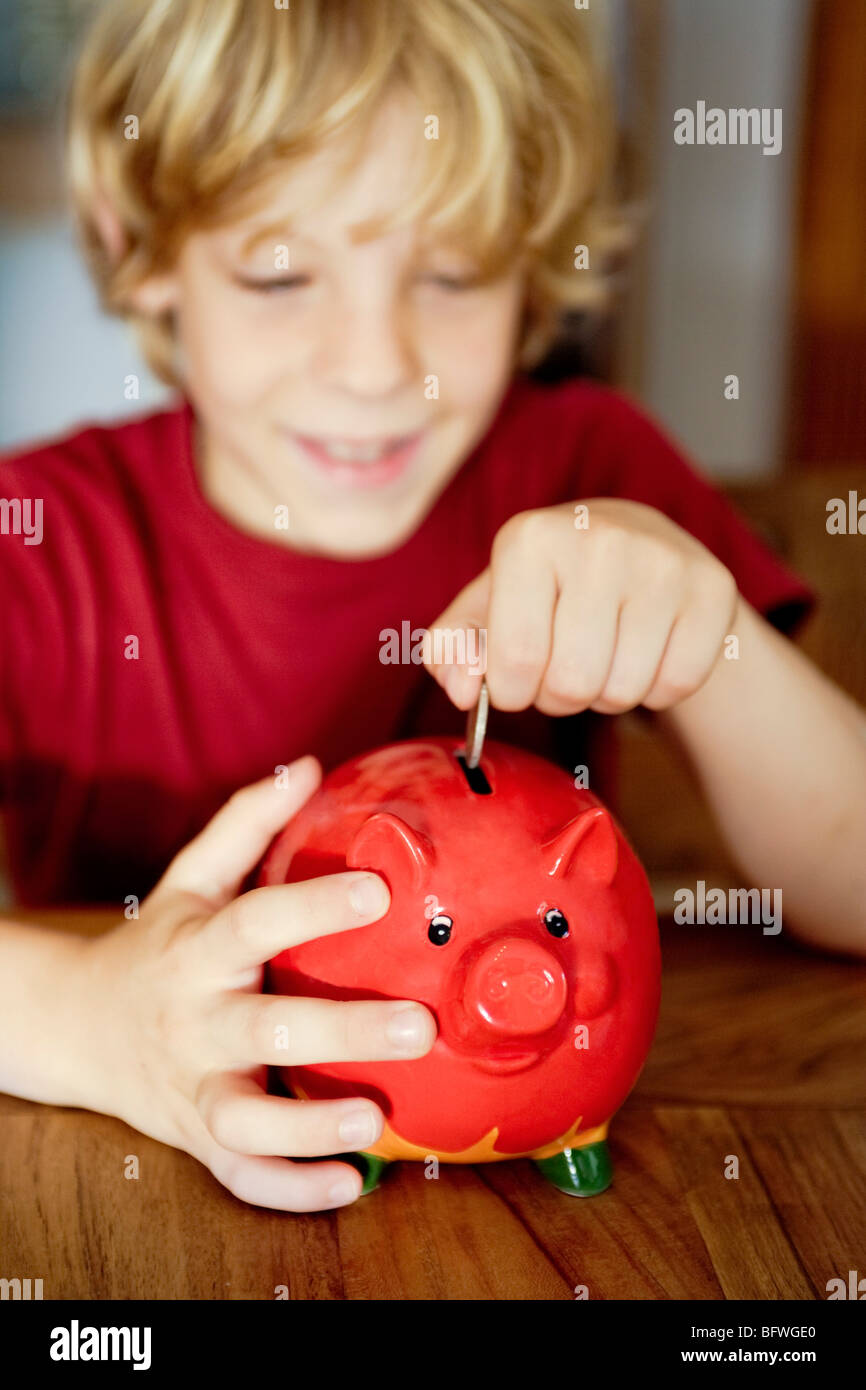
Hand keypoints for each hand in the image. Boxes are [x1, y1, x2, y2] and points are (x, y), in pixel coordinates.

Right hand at [79, 757, 435, 1211]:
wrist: (80, 1025)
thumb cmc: (162, 944)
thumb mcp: (191, 879)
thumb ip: (246, 823)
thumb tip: (309, 764)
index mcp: (200, 949)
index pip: (255, 922)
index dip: (313, 907)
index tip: (380, 890)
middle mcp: (196, 1021)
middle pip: (266, 1029)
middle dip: (341, 1030)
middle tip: (419, 1025)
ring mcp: (195, 1085)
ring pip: (245, 1118)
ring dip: (308, 1123)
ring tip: (374, 1118)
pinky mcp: (198, 1136)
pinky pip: (242, 1174)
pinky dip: (289, 1187)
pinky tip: (349, 1185)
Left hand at [426, 499, 737, 714]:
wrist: (639, 542)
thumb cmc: (550, 584)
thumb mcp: (488, 606)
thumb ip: (453, 651)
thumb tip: (463, 691)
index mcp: (529, 538)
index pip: (513, 661)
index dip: (512, 689)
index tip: (519, 670)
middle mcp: (599, 540)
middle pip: (571, 684)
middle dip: (560, 695)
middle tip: (565, 663)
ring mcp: (663, 563)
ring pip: (623, 691)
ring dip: (606, 694)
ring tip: (604, 653)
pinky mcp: (713, 590)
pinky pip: (675, 686)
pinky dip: (655, 690)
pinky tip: (646, 651)